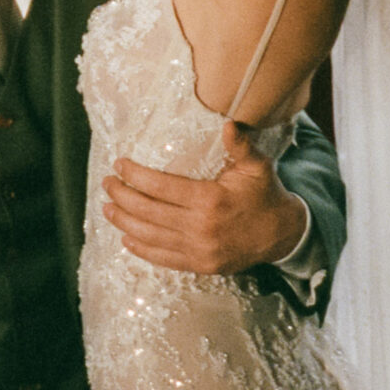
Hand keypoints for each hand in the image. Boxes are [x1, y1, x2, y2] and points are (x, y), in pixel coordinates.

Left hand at [101, 122, 306, 274]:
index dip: (135, 175)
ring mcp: (200, 250)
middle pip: (148, 212)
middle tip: (106, 183)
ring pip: (150, 236)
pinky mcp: (201, 266)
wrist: (282, 234)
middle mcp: (201, 227)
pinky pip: (164, 259)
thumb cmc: (265, 194)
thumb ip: (240, 146)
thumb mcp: (257, 166)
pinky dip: (142, 250)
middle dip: (122, 196)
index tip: (119, 164)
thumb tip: (228, 124)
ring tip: (107, 208)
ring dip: (124, 222)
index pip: (160, 187)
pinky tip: (126, 239)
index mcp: (210, 200)